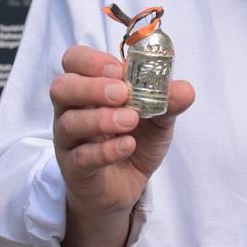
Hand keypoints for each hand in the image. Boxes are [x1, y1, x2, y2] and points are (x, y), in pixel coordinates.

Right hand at [51, 45, 194, 246]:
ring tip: (131, 121)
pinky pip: (81, 157)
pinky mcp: (74, 169)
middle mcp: (72, 110)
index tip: (119, 69)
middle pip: (62, 87)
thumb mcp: (158, 118)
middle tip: (123, 93)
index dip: (91, 60)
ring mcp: (70, 140)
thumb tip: (185, 89)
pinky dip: (106, 150)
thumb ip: (169, 101)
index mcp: (89, 87)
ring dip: (101, 118)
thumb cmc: (135, 140)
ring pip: (69, 123)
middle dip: (92, 86)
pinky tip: (128, 146)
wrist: (127, 186)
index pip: (73, 60)